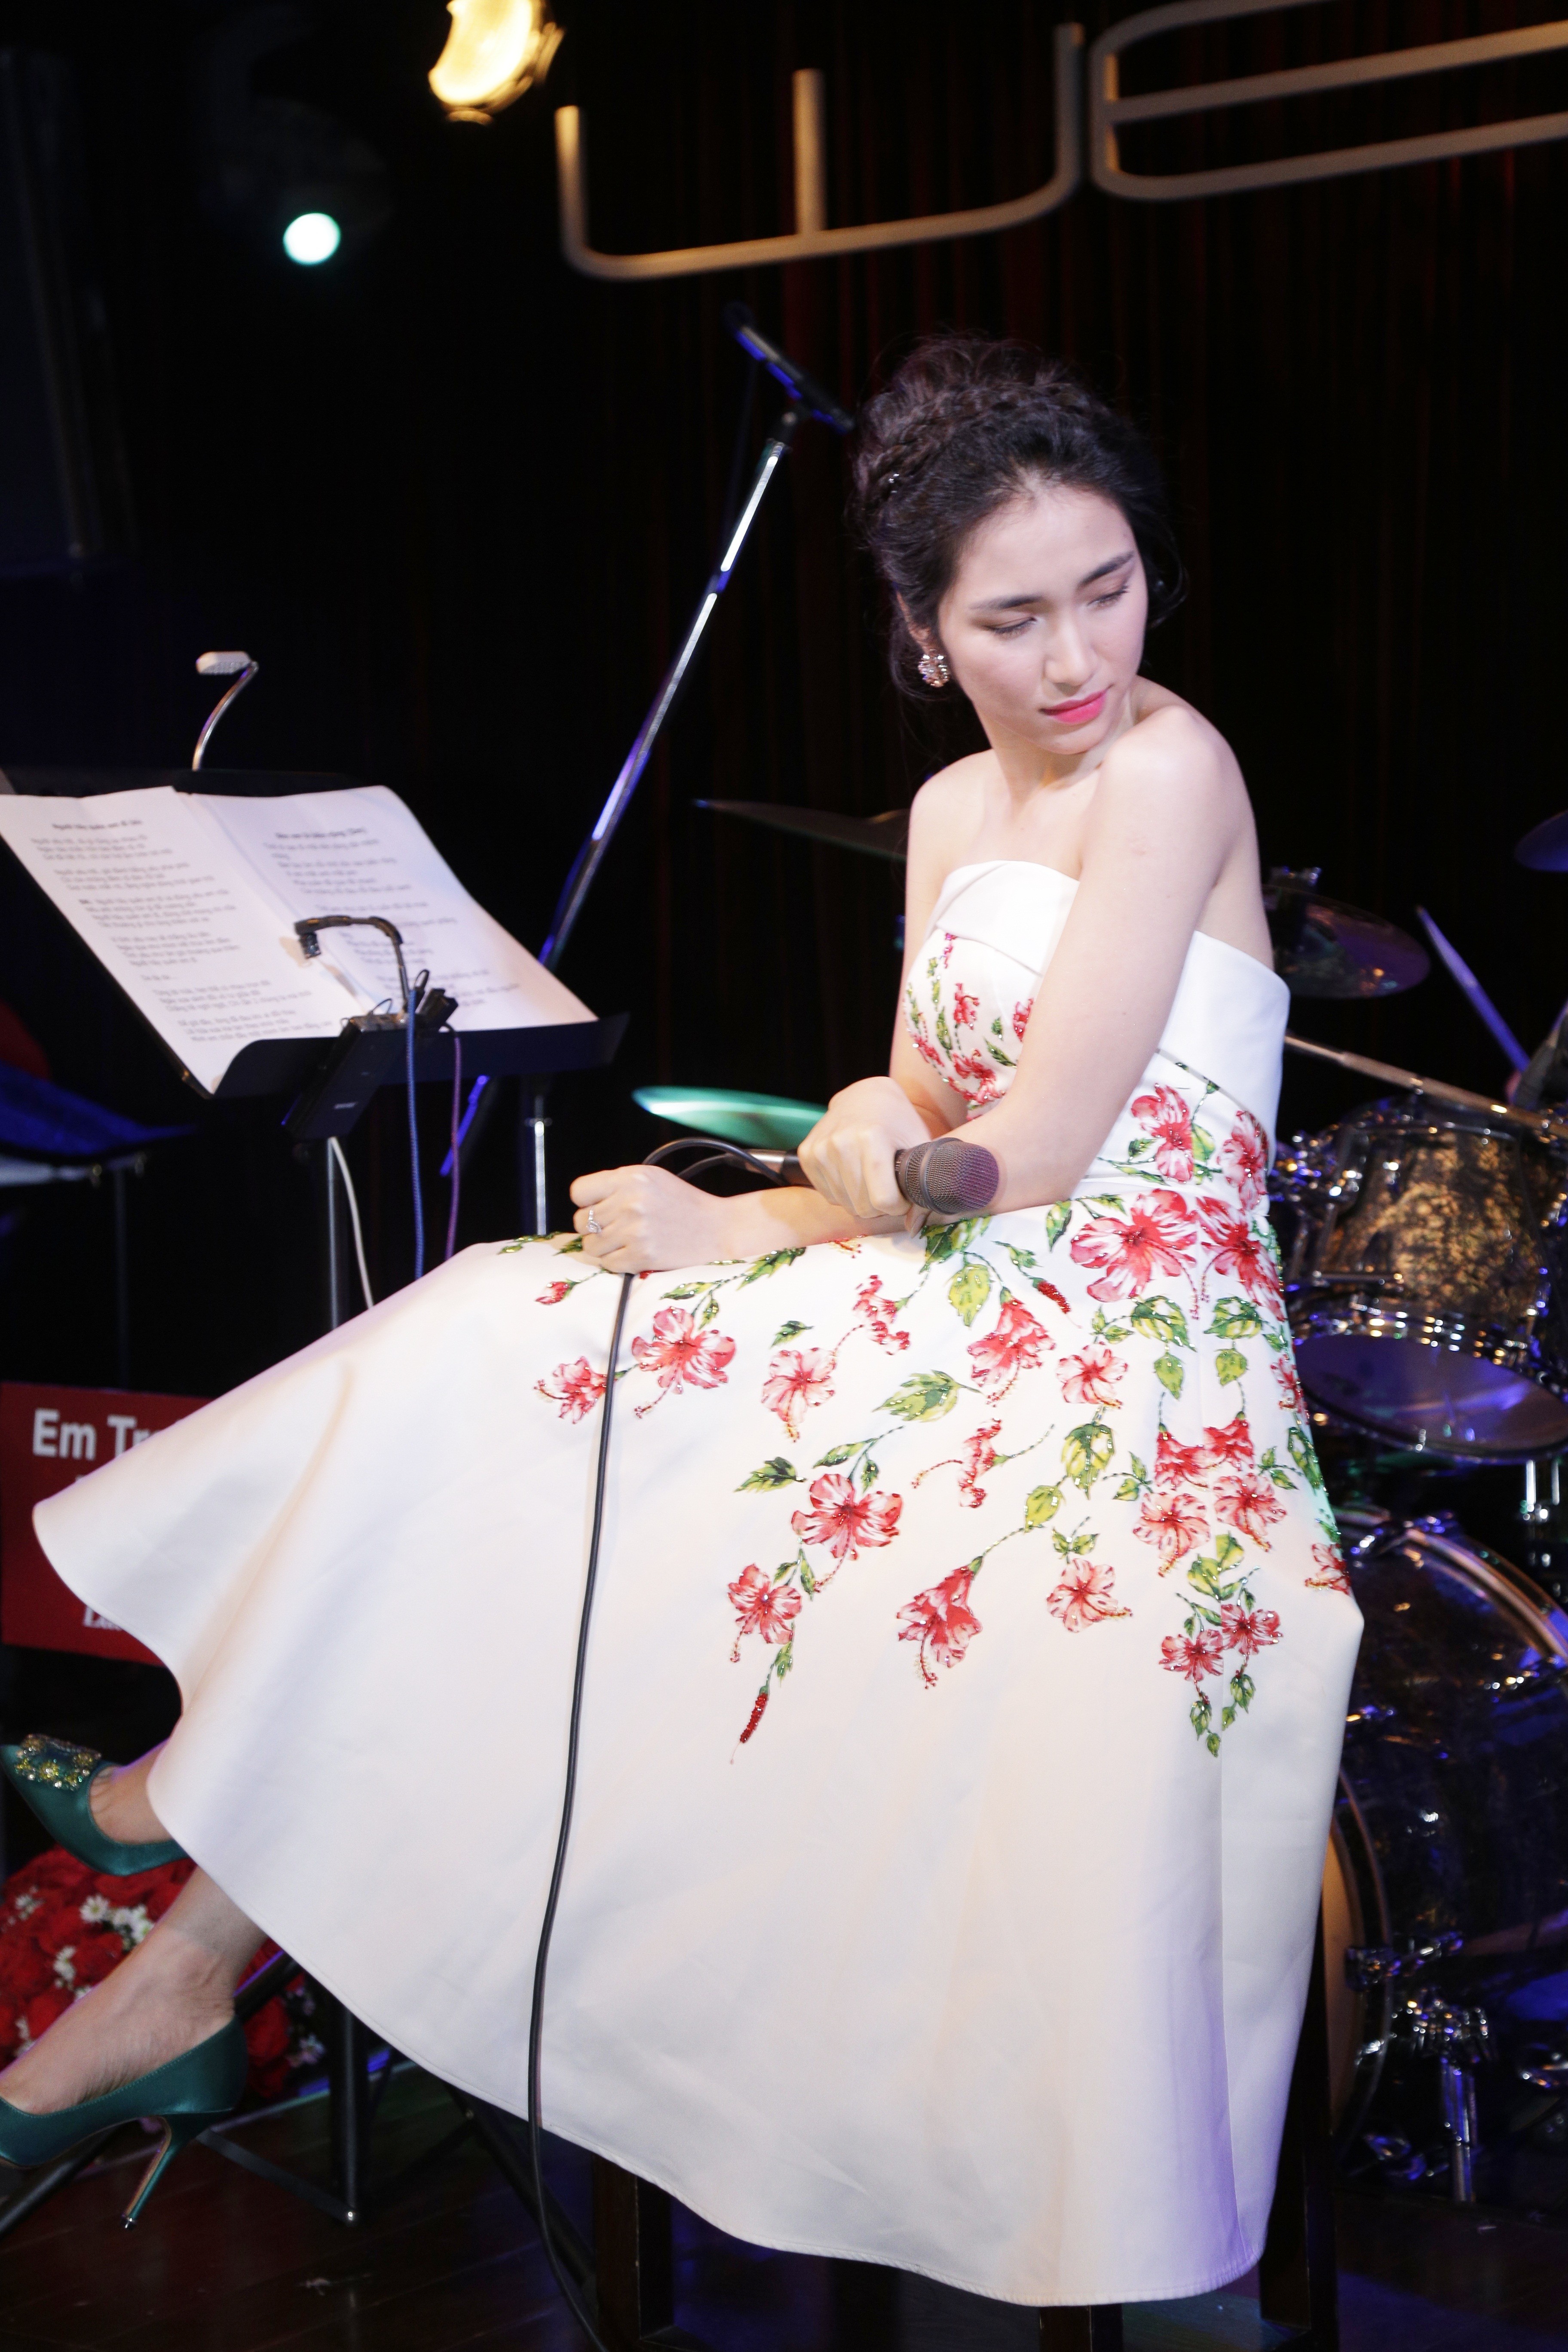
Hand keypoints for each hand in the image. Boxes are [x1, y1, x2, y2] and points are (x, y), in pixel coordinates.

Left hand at [569, 1165, 737, 1273]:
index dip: (586, 1202)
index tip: (598, 1207)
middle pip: (581, 1221)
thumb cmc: (682, 1203)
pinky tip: (635, 1252)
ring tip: (626, 1240)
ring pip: (591, 1245)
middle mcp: (630, 1202)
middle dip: (595, 1226)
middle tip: (617, 1227)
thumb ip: (617, 1185)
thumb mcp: (651, 1178)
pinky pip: (607, 1264)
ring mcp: (635, 1230)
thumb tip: (584, 1204)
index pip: (579, 1192)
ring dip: (604, 1247)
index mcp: (631, 1177)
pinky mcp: (642, 1256)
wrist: (717, 1228)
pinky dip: (618, 1262)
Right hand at [796, 1077, 933, 1219]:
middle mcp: (841, 1142)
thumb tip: (915, 1223)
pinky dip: (843, 1192)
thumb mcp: (917, 1145)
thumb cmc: (897, 1121)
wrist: (864, 1096)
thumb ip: (920, 1183)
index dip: (899, 1205)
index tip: (904, 1195)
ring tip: (871, 1178)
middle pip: (862, 1206)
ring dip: (861, 1200)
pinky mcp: (806, 1153)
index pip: (883, 1200)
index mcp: (872, 1137)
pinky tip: (853, 1173)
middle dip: (880, 1205)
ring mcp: (820, 1148)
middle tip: (888, 1187)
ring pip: (844, 1204)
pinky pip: (828, 1195)